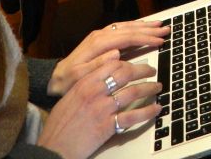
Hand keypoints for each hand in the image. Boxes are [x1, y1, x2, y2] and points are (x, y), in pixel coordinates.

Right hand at [38, 58, 161, 158]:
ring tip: (157, 87)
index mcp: (84, 82)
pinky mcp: (108, 126)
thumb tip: (104, 76)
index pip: (112, 64)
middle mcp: (95, 92)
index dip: (128, 62)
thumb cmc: (59, 125)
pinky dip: (147, 112)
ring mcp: (102, 108)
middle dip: (143, 70)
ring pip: (132, 92)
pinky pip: (132, 116)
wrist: (54, 147)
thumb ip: (86, 84)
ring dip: (149, 88)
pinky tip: (155, 109)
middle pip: (125, 74)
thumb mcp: (69, 97)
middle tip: (151, 70)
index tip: (135, 64)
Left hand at [47, 21, 167, 97]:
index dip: (144, 38)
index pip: (126, 37)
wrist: (53, 79)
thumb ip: (98, 64)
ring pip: (125, 27)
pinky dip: (133, 27)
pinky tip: (141, 28)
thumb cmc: (67, 82)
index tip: (160, 40)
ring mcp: (99, 36)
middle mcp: (100, 35)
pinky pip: (120, 29)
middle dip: (148, 29)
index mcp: (98, 43)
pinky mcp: (99, 39)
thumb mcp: (80, 77)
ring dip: (143, 26)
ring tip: (158, 25)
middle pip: (128, 29)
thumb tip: (116, 52)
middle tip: (166, 29)